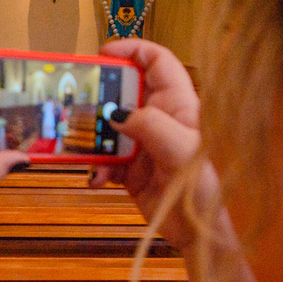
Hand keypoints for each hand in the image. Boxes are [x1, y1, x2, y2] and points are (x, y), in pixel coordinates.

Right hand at [89, 39, 219, 250]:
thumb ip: (148, 124)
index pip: (157, 62)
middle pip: (124, 92)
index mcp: (178, 104)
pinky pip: (105, 161)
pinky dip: (97, 168)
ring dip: (92, 138)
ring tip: (80, 145)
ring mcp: (143, 145)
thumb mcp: (180, 148)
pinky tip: (97, 178)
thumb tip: (115, 115)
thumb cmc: (204, 187)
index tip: (104, 54)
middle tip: (78, 100)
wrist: (200, 231)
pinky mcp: (131, 171)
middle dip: (100, 96)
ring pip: (108, 128)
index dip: (132, 50)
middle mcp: (159, 120)